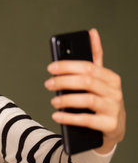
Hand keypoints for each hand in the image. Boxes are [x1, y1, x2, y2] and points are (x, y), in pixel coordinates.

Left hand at [44, 29, 125, 153]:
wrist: (112, 130)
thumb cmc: (101, 101)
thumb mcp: (99, 80)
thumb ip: (94, 58)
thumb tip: (92, 32)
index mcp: (111, 78)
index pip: (88, 67)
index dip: (67, 66)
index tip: (51, 68)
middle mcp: (115, 92)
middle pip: (87, 82)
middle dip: (64, 82)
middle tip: (48, 84)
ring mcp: (114, 109)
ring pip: (88, 100)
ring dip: (66, 100)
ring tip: (53, 102)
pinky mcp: (110, 125)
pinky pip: (87, 120)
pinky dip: (69, 117)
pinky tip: (57, 116)